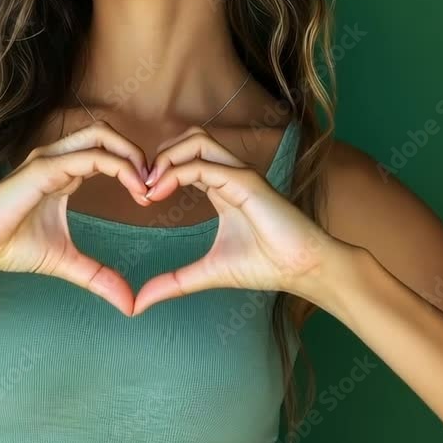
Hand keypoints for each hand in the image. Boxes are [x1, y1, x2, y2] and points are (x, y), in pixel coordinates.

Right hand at [0, 122, 149, 315]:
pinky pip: (90, 156)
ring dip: (131, 155)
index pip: (105, 150)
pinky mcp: (43, 168)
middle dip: (137, 152)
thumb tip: (129, 304)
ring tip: (147, 185)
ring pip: (101, 135)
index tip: (149, 197)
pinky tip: (135, 188)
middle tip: (156, 185)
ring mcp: (49, 159)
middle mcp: (57, 157)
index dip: (133, 166)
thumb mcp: (65, 262)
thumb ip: (98, 277)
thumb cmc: (8, 246)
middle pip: (106, 133)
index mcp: (63, 171)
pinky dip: (119, 167)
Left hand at [133, 125, 337, 315]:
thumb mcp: (207, 273)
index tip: (140, 199)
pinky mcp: (246, 181)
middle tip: (139, 187)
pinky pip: (203, 165)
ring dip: (165, 158)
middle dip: (158, 156)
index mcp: (222, 186)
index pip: (185, 158)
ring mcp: (239, 174)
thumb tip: (139, 303)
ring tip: (148, 188)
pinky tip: (158, 193)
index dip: (159, 171)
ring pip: (195, 140)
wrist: (303, 270)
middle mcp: (230, 173)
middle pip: (188, 139)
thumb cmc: (265, 266)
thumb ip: (174, 283)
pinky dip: (175, 173)